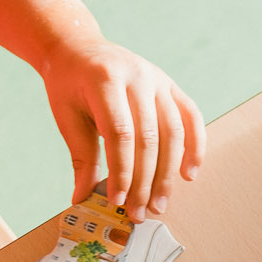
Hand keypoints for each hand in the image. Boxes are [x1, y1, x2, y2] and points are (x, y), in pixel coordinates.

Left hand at [41, 39, 204, 219]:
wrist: (79, 48)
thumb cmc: (69, 86)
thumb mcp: (67, 117)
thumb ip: (81, 157)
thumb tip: (82, 199)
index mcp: (105, 80)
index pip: (119, 134)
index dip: (122, 171)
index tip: (118, 202)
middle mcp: (137, 76)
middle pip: (148, 137)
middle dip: (145, 180)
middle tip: (140, 213)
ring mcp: (157, 78)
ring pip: (172, 132)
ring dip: (168, 173)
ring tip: (160, 203)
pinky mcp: (169, 84)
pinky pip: (190, 116)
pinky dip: (195, 145)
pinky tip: (189, 174)